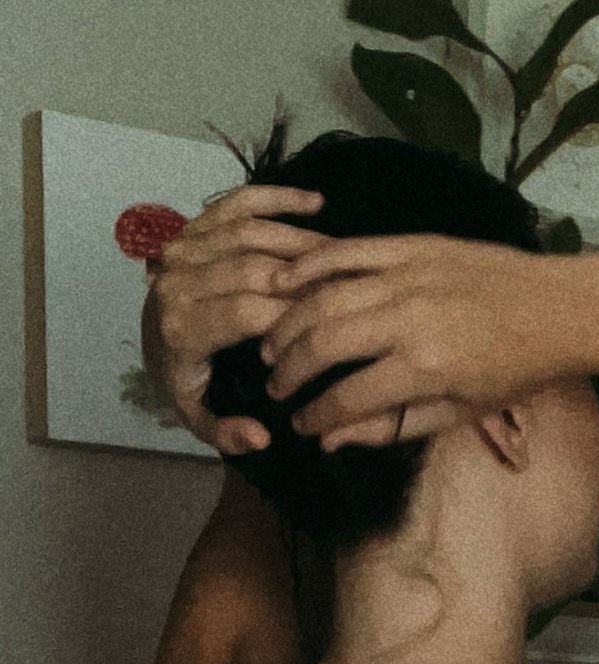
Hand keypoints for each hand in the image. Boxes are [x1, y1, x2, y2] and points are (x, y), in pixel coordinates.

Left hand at [142, 183, 330, 453]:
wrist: (154, 343)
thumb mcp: (197, 417)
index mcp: (182, 327)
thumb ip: (225, 432)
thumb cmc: (186, 379)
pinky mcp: (195, 226)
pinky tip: (315, 204)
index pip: (246, 311)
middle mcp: (178, 280)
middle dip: (304, 278)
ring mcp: (185, 246)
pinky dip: (277, 198)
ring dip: (300, 241)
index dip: (292, 316)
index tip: (331, 326)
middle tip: (350, 289)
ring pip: (251, 233)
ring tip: (342, 258)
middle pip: (252, 268)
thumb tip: (260, 437)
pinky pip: (238, 204)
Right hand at [261, 234, 596, 450]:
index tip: (300, 424)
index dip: (317, 415)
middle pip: (324, 342)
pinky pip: (346, 251)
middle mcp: (409, 318)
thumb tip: (333, 440)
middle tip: (276, 384)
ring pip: (324, 295)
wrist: (556, 309)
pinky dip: (309, 267)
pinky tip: (286, 284)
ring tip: (273, 345)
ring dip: (288, 322)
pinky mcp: (410, 244)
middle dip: (290, 369)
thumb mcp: (461, 411)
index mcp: (426, 367)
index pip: (349, 396)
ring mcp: (407, 275)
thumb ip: (394, 425)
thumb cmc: (514, 370)